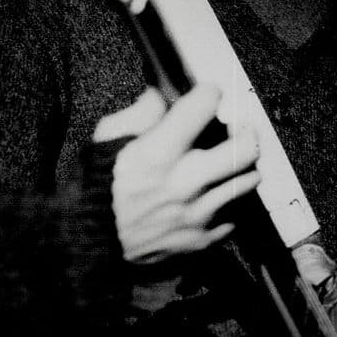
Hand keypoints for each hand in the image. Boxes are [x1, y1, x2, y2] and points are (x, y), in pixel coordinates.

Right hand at [93, 85, 260, 264]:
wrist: (89, 242)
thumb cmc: (97, 186)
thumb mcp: (106, 137)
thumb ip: (139, 112)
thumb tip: (161, 94)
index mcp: (159, 152)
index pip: (204, 106)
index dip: (209, 93)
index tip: (208, 94)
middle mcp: (184, 182)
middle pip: (244, 148)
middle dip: (246, 131)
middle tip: (240, 127)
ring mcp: (197, 214)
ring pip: (247, 181)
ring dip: (242, 166)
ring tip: (230, 160)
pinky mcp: (201, 239)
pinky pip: (235, 214)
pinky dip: (230, 200)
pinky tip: (216, 192)